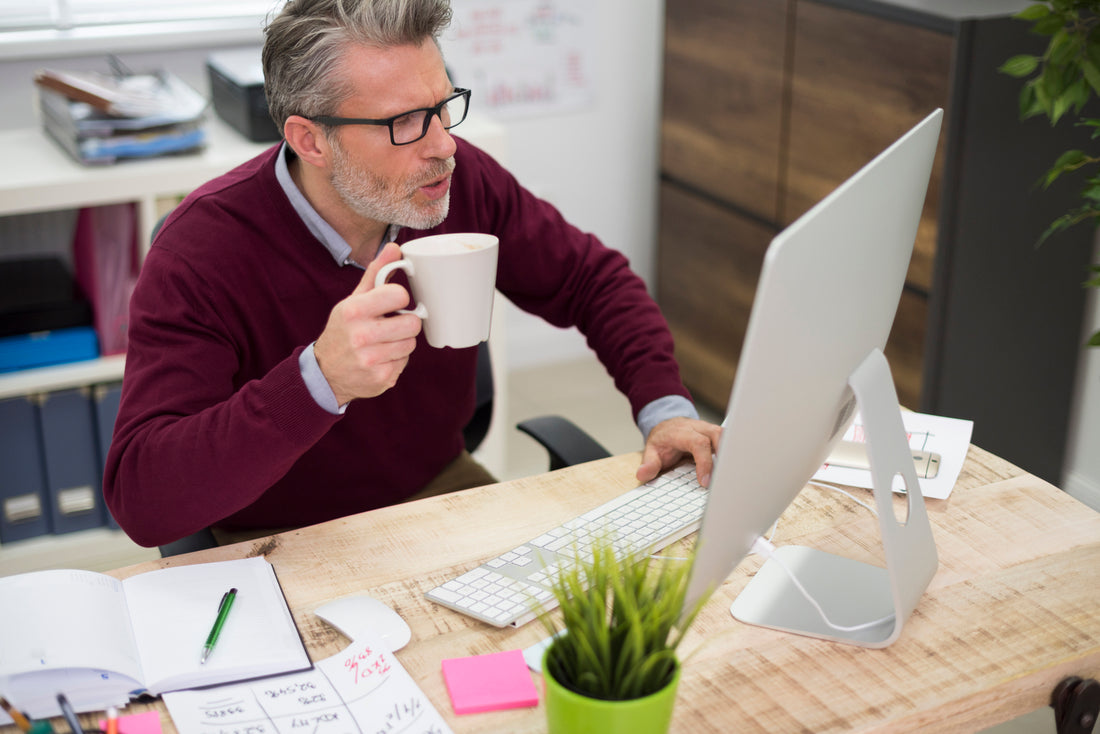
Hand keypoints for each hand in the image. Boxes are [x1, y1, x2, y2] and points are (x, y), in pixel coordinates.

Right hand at [313, 243, 421, 405]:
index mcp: (354, 310)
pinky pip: (405, 362)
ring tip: (383, 342)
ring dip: (401, 342)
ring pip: (411, 343)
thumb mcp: (354, 299)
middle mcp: (360, 336)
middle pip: (412, 323)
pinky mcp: (381, 378)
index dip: (399, 299)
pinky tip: (381, 358)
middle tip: (391, 325)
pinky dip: (396, 360)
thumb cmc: (344, 329)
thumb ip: (376, 273)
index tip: (391, 304)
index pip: (400, 295)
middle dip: (405, 323)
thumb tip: (394, 247)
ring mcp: (371, 360)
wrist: (326, 371)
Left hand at [636, 417, 722, 486]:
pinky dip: (730, 453)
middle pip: (718, 435)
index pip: (699, 443)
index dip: (704, 462)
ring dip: (729, 454)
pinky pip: (728, 440)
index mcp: (682, 432)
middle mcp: (698, 428)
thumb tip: (642, 474)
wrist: (667, 425)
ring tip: (729, 475)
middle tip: (722, 479)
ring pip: (727, 435)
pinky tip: (729, 469)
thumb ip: (649, 464)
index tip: (705, 481)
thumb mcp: (651, 451)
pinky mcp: (716, 435)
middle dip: (723, 456)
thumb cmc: (662, 440)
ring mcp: (709, 430)